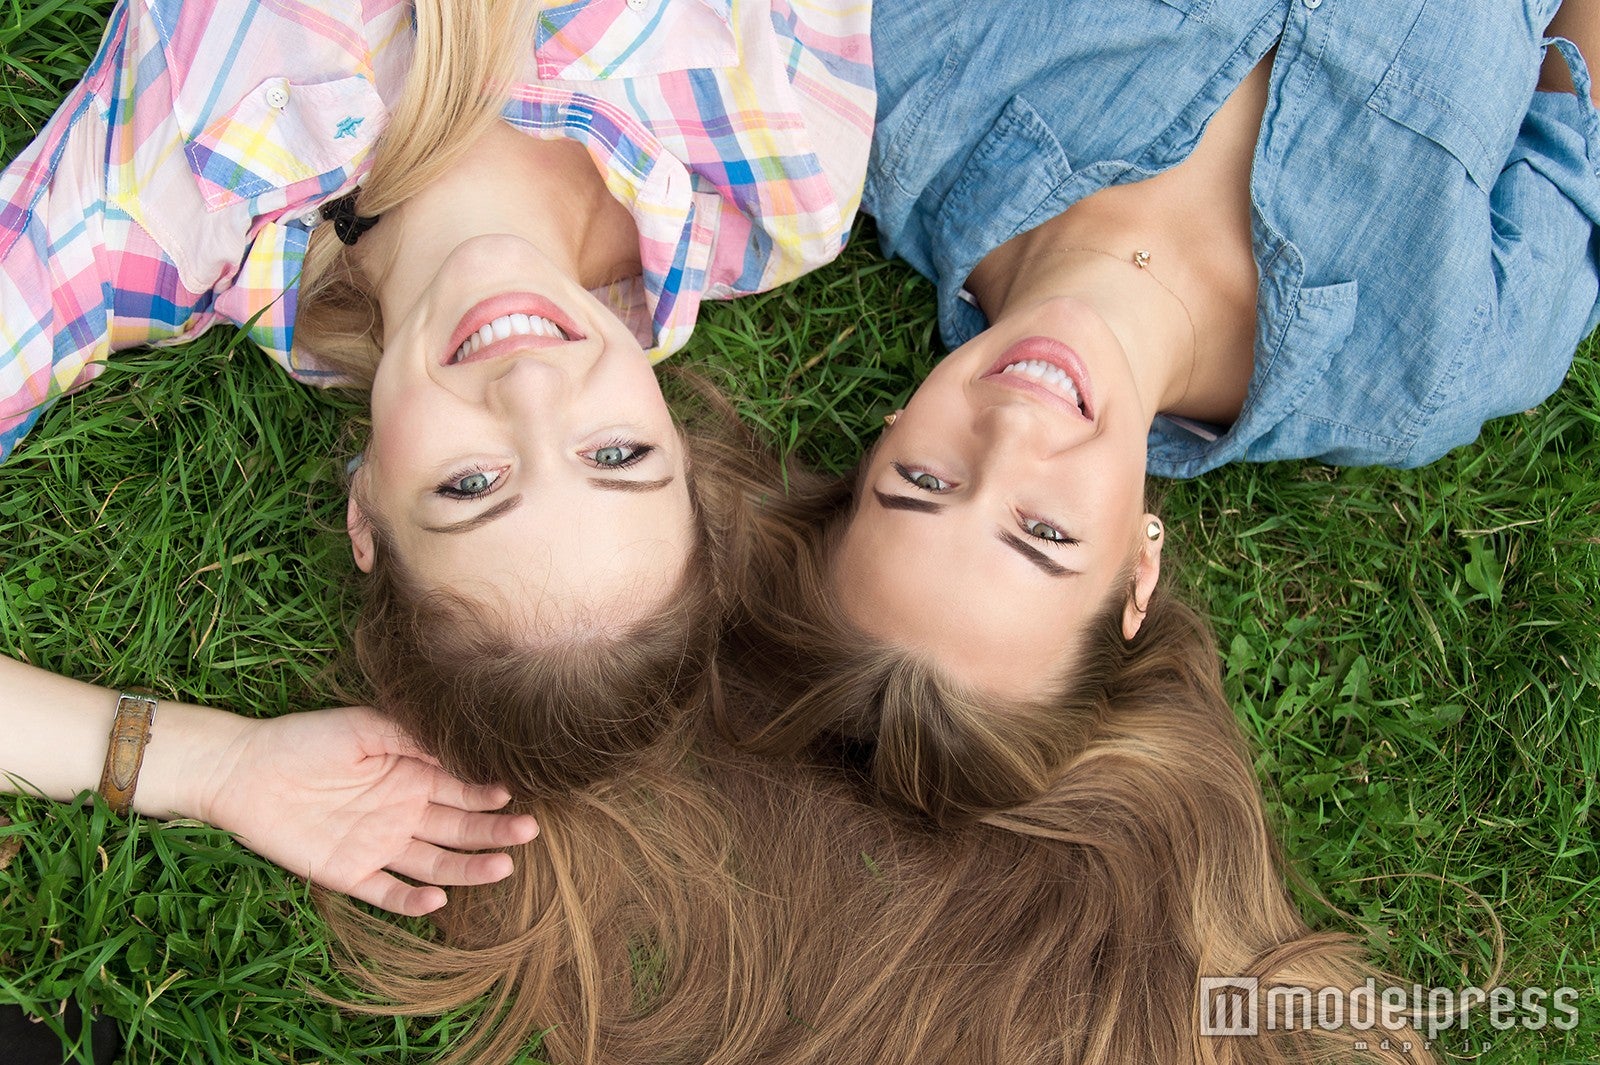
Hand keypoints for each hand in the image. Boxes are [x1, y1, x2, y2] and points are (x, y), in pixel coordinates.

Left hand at [189, 705, 538, 915]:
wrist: (243, 771)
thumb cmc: (304, 739)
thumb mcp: (361, 726)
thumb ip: (408, 735)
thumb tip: (458, 742)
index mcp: (410, 775)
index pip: (460, 788)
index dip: (487, 792)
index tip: (512, 791)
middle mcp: (402, 812)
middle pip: (459, 827)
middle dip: (494, 830)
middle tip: (528, 831)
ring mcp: (379, 845)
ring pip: (436, 863)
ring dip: (469, 867)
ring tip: (503, 868)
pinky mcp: (350, 874)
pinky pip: (388, 894)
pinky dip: (412, 902)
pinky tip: (437, 900)